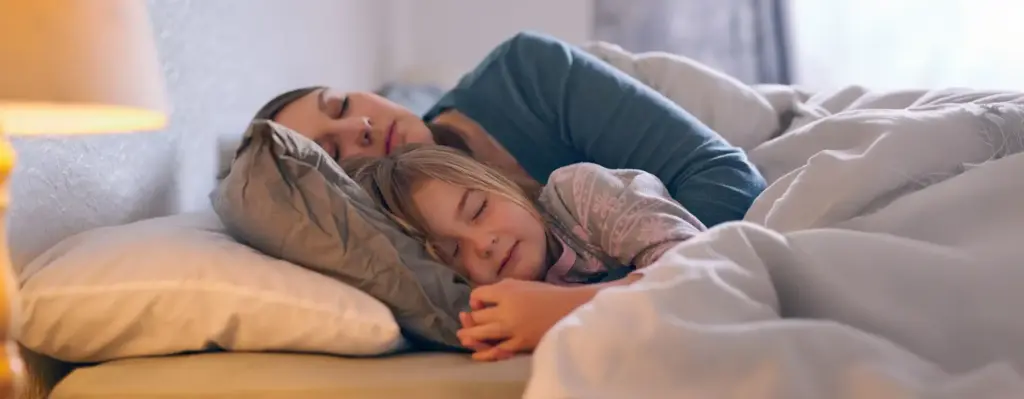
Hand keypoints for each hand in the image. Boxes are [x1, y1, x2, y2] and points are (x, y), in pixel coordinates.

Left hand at [458, 279, 594, 360]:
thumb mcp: (523, 284)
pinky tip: (477, 354)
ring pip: (482, 334)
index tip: (480, 303)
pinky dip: (485, 353)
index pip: (478, 295)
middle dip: (471, 319)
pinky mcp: (520, 343)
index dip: (475, 300)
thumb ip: (503, 289)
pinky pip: (496, 350)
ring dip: (470, 336)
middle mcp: (506, 309)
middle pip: (478, 316)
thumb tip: (482, 299)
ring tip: (463, 337)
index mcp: (507, 290)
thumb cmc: (548, 294)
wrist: (571, 310)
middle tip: (469, 320)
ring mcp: (512, 328)